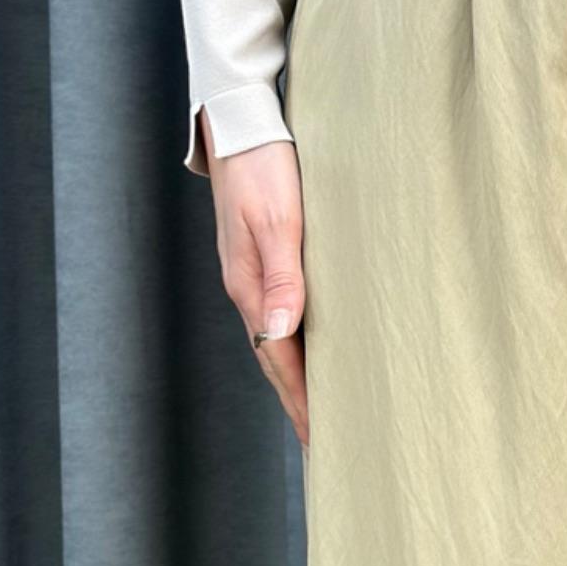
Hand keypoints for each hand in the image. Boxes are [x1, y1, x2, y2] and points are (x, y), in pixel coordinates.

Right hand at [204, 108, 308, 446]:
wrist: (241, 119)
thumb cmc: (263, 164)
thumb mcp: (276, 219)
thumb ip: (283, 276)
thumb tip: (280, 332)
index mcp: (252, 288)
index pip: (280, 363)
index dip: (301, 404)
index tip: (321, 444)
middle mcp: (251, 289)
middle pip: (277, 362)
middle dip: (299, 405)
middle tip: (325, 445)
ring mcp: (255, 275)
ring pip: (280, 341)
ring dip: (299, 378)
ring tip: (321, 411)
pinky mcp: (265, 258)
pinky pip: (284, 315)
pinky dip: (299, 345)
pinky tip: (314, 350)